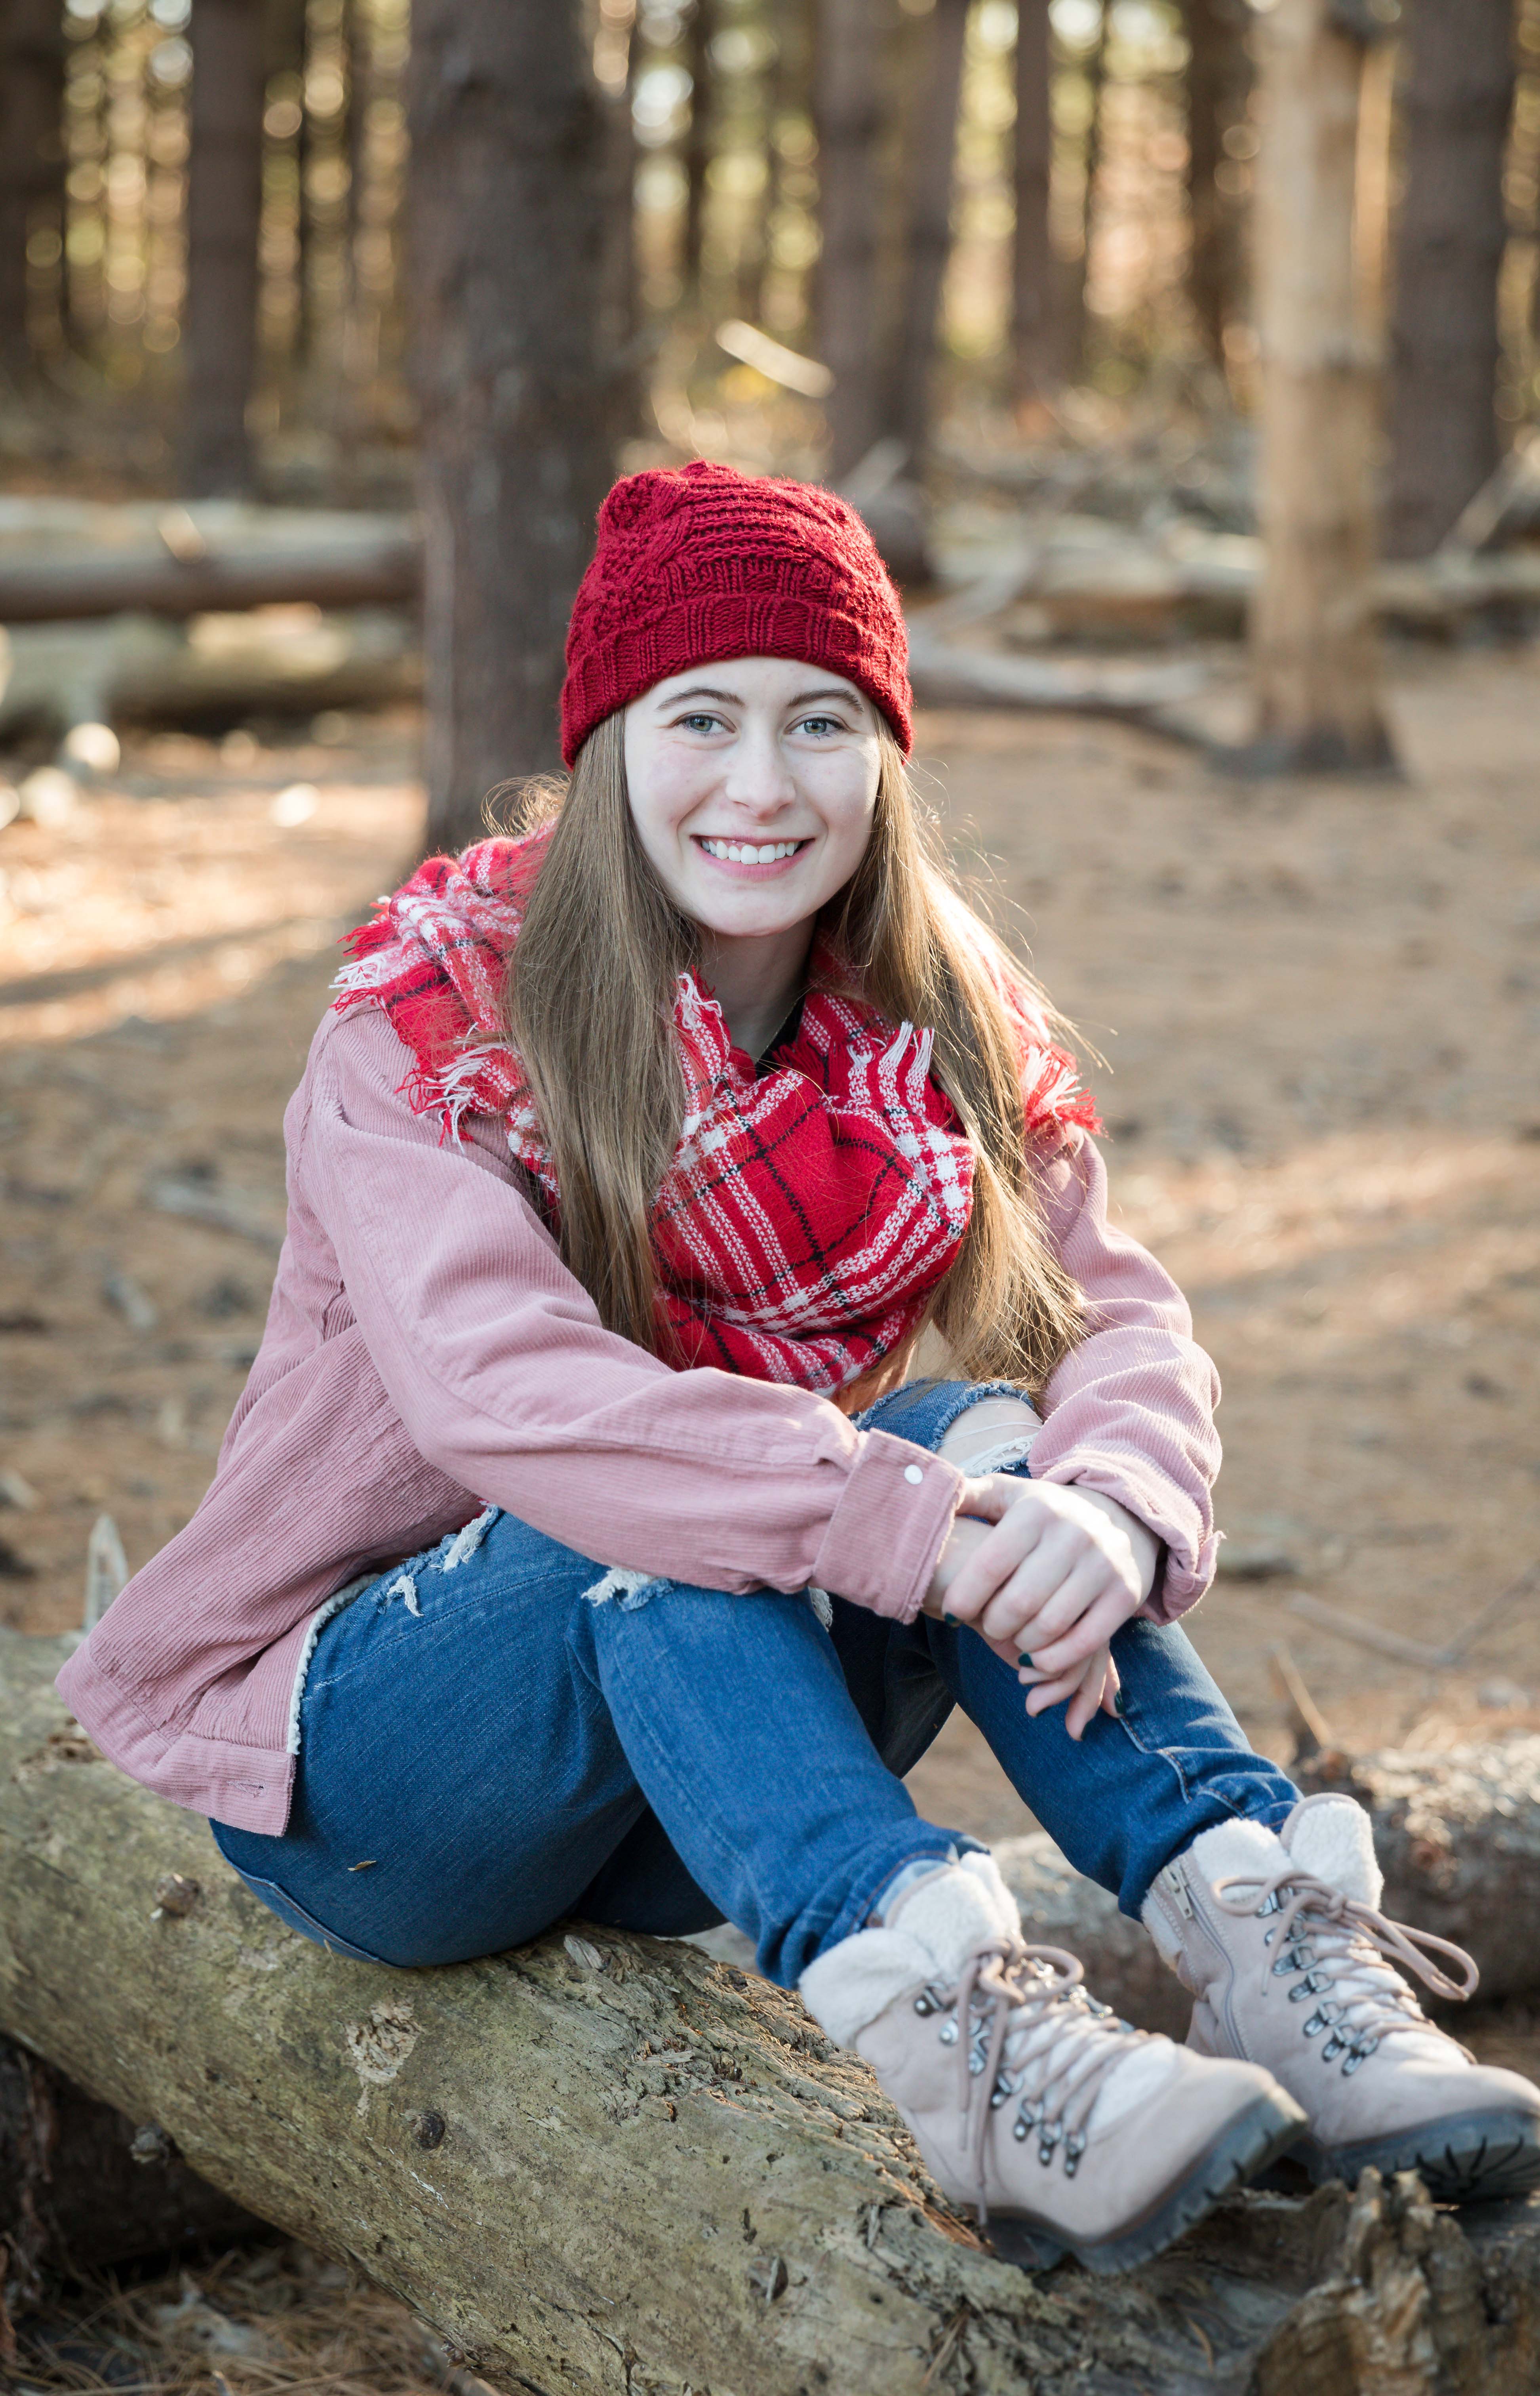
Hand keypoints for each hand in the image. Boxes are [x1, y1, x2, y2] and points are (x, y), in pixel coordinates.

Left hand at [925, 1478, 1153, 1739]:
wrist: (1123, 1514)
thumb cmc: (1047, 1512)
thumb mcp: (1009, 1494)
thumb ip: (969, 1495)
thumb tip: (930, 1489)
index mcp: (1035, 1511)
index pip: (989, 1566)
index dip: (964, 1598)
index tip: (952, 1613)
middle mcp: (1073, 1535)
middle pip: (1018, 1603)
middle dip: (993, 1625)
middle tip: (987, 1626)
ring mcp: (1103, 1565)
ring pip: (1049, 1626)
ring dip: (1021, 1644)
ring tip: (1011, 1639)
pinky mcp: (1125, 1595)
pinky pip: (1085, 1642)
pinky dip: (1054, 1659)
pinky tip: (1036, 1657)